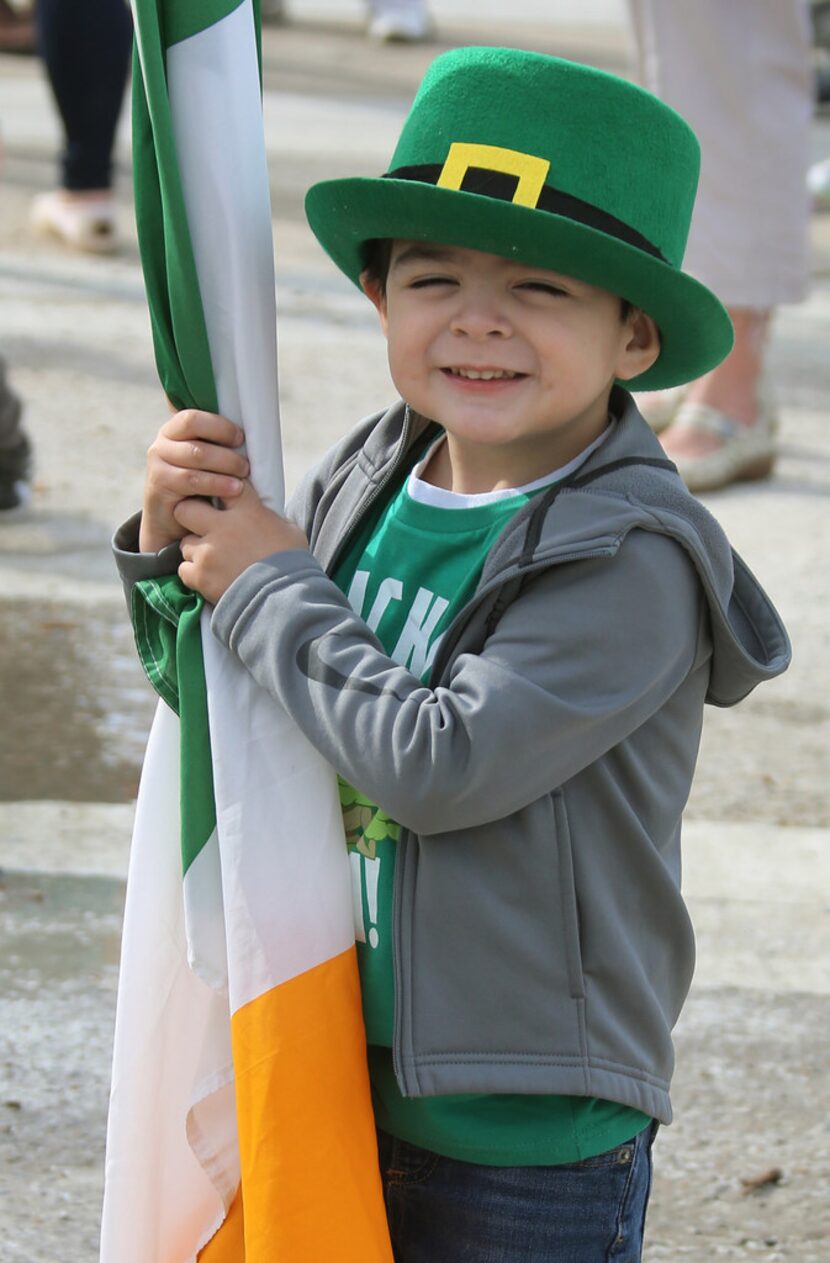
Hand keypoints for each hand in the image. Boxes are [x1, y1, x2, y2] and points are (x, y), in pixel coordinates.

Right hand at [140, 409, 249, 552]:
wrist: (174, 521)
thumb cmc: (200, 486)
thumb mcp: (208, 462)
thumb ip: (218, 445)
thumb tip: (250, 430)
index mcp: (174, 430)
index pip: (193, 418)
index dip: (220, 426)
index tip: (241, 438)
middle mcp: (162, 444)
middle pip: (197, 437)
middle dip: (226, 453)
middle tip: (246, 466)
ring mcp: (157, 464)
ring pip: (196, 456)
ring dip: (225, 467)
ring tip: (243, 480)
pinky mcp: (159, 486)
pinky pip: (191, 480)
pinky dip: (216, 484)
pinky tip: (233, 490)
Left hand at [175, 480, 308, 603]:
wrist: (285, 601)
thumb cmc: (293, 565)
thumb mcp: (290, 532)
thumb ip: (270, 518)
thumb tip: (264, 514)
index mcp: (247, 511)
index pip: (224, 485)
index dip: (221, 491)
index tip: (224, 501)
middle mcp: (222, 527)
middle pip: (185, 509)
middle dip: (190, 517)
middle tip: (201, 528)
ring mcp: (208, 552)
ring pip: (184, 543)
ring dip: (195, 550)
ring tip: (212, 561)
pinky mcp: (200, 576)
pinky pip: (184, 570)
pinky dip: (193, 574)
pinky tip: (209, 578)